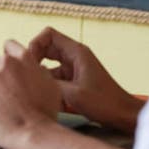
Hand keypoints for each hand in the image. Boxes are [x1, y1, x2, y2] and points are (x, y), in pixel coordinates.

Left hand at [0, 39, 63, 148]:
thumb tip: (31, 68)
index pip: (10, 45)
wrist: (32, 133)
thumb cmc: (44, 113)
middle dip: (3, 75)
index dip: (10, 56)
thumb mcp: (50, 84)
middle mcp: (5, 64)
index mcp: (24, 58)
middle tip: (11, 92)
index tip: (10, 64)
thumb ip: (37, 70)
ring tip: (7, 105)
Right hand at [27, 27, 141, 131]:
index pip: (48, 34)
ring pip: (48, 63)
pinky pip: (54, 75)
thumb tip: (30, 77)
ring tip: (34, 88)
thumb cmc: (104, 103)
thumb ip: (50, 83)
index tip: (29, 62)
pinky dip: (47, 83)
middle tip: (26, 75)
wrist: (122, 115)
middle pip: (45, 47)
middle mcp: (74, 56)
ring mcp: (74, 67)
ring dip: (40, 73)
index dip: (35, 44)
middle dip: (34, 59)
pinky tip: (45, 97)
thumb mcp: (73, 95)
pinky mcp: (74, 79)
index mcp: (77, 52)